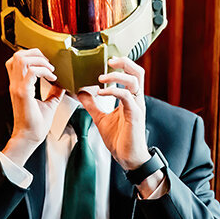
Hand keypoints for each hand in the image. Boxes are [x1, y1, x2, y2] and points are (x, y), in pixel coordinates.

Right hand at [2, 47, 62, 159]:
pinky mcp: (23, 93)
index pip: (18, 60)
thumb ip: (54, 92)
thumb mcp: (48, 103)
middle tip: (48, 63)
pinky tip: (52, 78)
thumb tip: (62, 84)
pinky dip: (44, 71)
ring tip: (50, 69)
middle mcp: (16, 84)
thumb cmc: (34, 125)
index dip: (33, 57)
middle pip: (18, 55)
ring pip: (22, 59)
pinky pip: (32, 72)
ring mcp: (18, 88)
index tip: (47, 66)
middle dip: (35, 54)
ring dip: (39, 60)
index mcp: (18, 85)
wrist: (29, 138)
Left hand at [76, 56, 149, 170]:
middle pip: (138, 72)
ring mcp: (136, 107)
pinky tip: (101, 93)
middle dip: (124, 62)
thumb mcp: (100, 118)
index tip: (108, 60)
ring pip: (133, 81)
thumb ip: (91, 105)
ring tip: (101, 78)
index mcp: (130, 98)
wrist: (127, 157)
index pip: (131, 74)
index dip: (122, 64)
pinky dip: (113, 91)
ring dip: (116, 76)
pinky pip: (126, 97)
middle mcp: (136, 100)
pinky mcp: (135, 115)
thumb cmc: (119, 139)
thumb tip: (81, 92)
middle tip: (109, 60)